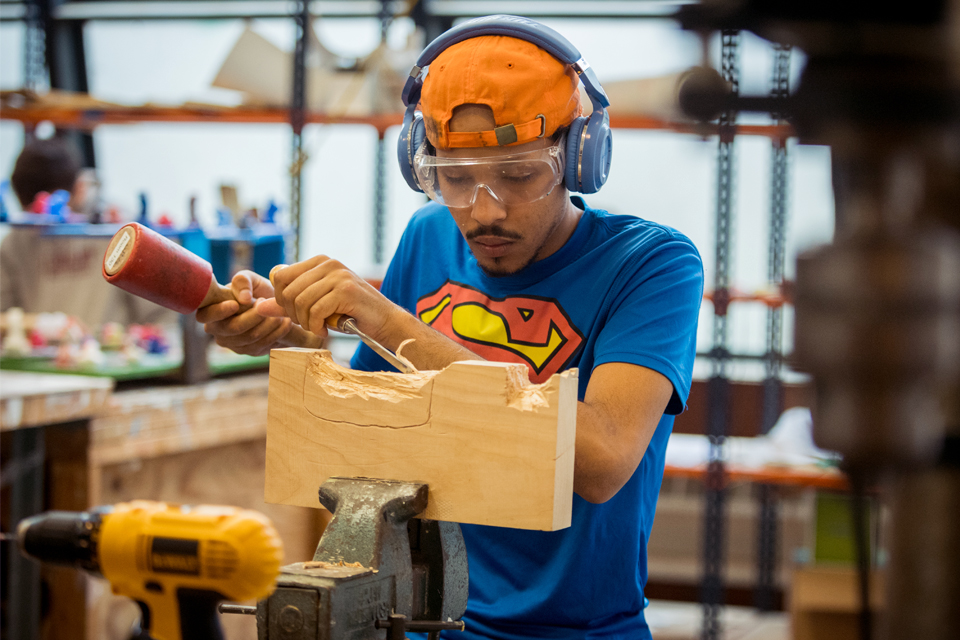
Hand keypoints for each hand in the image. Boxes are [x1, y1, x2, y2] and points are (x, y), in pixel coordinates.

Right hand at [197, 270, 296, 355]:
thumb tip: (243, 298)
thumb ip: (243, 281)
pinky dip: (277, 333)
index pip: (205, 315)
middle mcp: (217, 329)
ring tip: (280, 312)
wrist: (274, 306)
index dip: (219, 311)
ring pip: (250, 337)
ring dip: (269, 324)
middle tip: (267, 303)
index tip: (235, 304)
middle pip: (233, 328)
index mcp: (210, 309)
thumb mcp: (250, 279)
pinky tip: (286, 322)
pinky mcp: (248, 351)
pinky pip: (262, 345)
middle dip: (254, 316)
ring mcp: (231, 343)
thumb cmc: (256, 290)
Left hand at [256, 256, 398, 341]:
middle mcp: (328, 263)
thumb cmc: (349, 313)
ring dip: (306, 323)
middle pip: (289, 291)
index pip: (280, 277)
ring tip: (318, 328)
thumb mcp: (314, 307)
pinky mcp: (346, 290)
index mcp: (319, 261)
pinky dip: (317, 326)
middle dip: (294, 314)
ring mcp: (338, 274)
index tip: (298, 314)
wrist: (383, 321)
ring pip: (301, 302)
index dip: (282, 300)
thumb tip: (258, 307)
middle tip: (309, 324)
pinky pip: (316, 311)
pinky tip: (326, 330)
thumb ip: (287, 305)